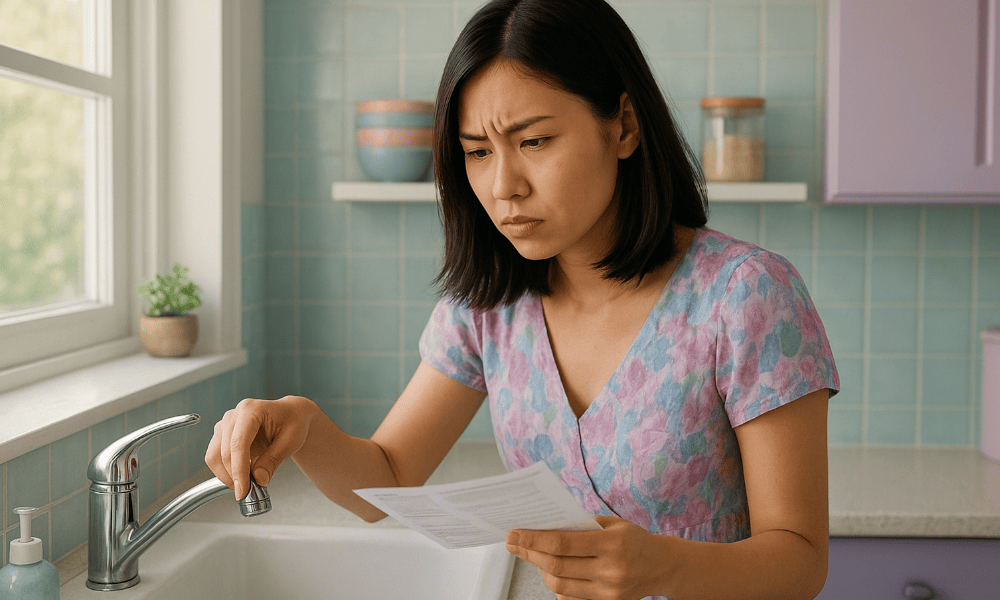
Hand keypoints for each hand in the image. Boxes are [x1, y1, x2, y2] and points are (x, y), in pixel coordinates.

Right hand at [205, 395, 317, 499]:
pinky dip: (225, 471)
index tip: (243, 491)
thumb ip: (273, 459)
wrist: (290, 415)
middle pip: (224, 452)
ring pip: (214, 456)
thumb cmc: (293, 422)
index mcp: (252, 410)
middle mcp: (234, 414)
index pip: (238, 443)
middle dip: (234, 476)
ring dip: (227, 475)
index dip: (238, 470)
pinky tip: (242, 475)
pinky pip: (215, 457)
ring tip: (247, 484)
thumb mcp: (291, 441)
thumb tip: (258, 479)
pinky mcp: (221, 434)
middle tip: (249, 493)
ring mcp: (224, 423)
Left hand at [506, 516, 659, 599]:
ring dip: (540, 570)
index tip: (515, 533)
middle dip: (530, 553)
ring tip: (533, 555)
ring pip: (560, 585)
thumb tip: (544, 527)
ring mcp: (608, 591)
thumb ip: (581, 526)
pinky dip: (557, 586)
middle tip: (513, 543)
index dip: (534, 538)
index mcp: (612, 544)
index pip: (563, 543)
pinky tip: (551, 572)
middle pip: (557, 566)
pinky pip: (570, 598)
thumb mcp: (612, 524)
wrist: (660, 566)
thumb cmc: (633, 539)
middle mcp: (611, 570)